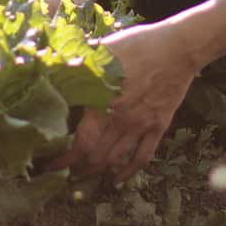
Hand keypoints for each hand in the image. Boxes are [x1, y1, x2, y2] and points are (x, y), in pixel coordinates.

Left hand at [48, 18, 201, 182]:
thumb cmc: (137, 45)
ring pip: (115, 160)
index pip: (80, 143)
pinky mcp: (158, 126)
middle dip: (77, 168)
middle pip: (95, 157)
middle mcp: (121, 120)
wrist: (179, 48)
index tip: (50, 167)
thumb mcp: (101, 51)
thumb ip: (76, 65)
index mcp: (103, 103)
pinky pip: (143, 156)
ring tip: (84, 175)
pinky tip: (118, 179)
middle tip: (64, 171)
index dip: (63, 161)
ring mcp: (141, 125)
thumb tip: (47, 70)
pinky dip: (129, 171)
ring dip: (97, 171)